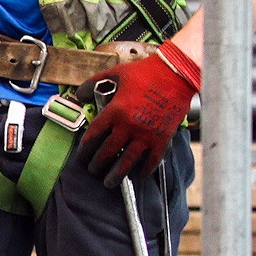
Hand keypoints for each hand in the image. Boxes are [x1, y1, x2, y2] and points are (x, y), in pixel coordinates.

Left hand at [78, 41, 200, 186]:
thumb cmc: (145, 72)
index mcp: (115, 111)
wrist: (176, 73)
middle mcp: (128, 126)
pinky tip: (138, 176)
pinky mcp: (162, 139)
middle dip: (97, 165)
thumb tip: (78, 95)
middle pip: (107, 152)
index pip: (93, 136)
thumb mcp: (115, 74)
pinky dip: (144, 171)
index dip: (85, 149)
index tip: (81, 156)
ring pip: (127, 162)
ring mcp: (146, 134)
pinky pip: (151, 161)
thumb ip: (93, 83)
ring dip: (116, 175)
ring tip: (109, 183)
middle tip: (92, 170)